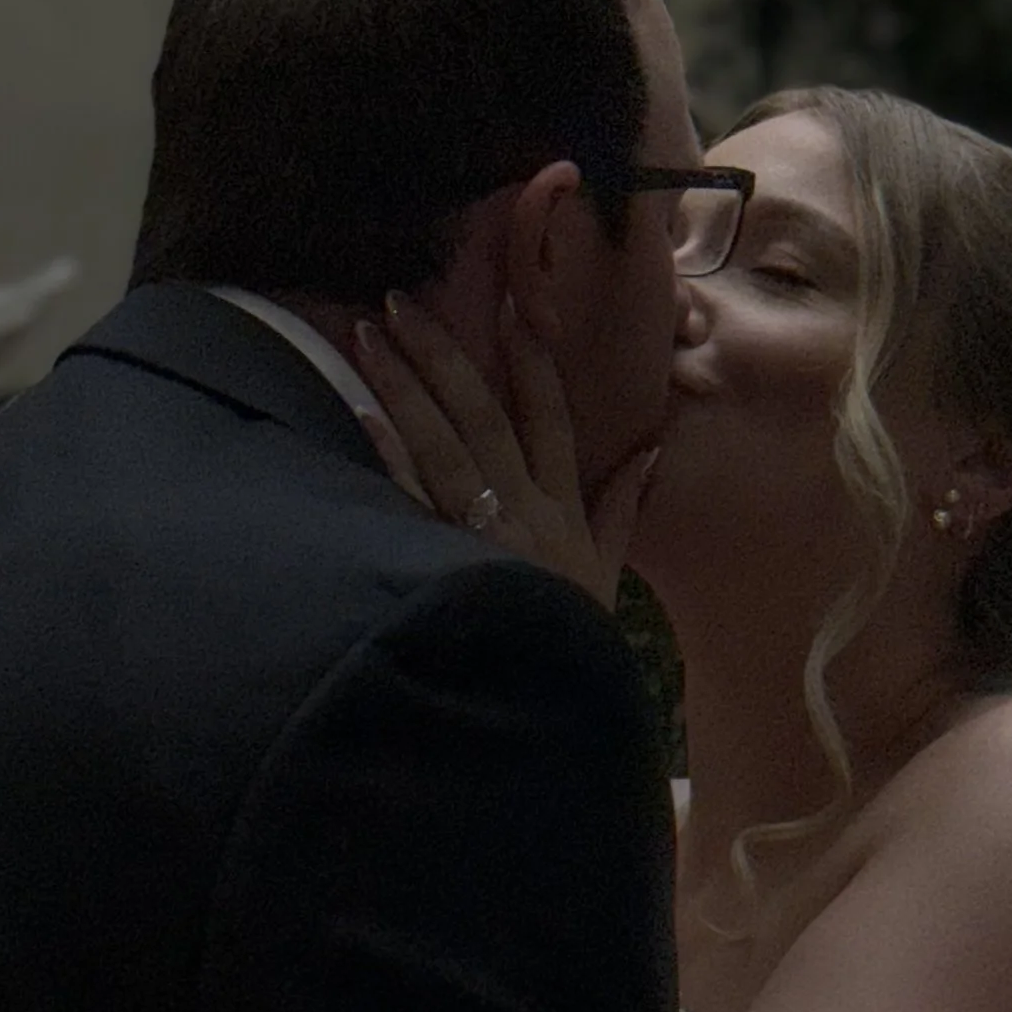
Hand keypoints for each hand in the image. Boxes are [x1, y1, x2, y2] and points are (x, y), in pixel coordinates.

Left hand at [349, 294, 647, 612]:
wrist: (553, 709)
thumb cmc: (572, 642)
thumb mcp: (605, 575)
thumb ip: (621, 510)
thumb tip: (650, 450)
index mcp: (561, 508)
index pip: (551, 420)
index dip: (533, 364)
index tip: (512, 310)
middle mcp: (522, 509)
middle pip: (482, 416)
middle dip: (443, 355)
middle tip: (401, 303)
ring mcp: (481, 534)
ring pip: (442, 444)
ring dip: (404, 386)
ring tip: (368, 336)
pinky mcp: (444, 562)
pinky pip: (412, 500)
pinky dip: (389, 456)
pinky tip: (361, 413)